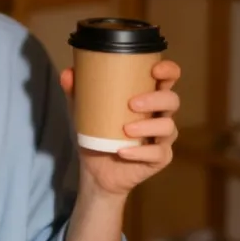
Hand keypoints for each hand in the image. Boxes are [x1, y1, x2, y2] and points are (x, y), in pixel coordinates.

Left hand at [60, 59, 180, 197]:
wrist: (95, 170)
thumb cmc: (96, 133)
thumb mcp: (82, 111)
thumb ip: (76, 91)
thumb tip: (67, 72)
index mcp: (148, 97)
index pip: (168, 79)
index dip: (169, 71)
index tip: (156, 70)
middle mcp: (160, 115)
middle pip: (172, 100)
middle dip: (156, 99)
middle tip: (132, 104)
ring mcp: (162, 138)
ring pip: (168, 127)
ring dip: (148, 126)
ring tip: (126, 129)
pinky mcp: (160, 158)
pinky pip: (158, 153)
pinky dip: (140, 152)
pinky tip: (123, 151)